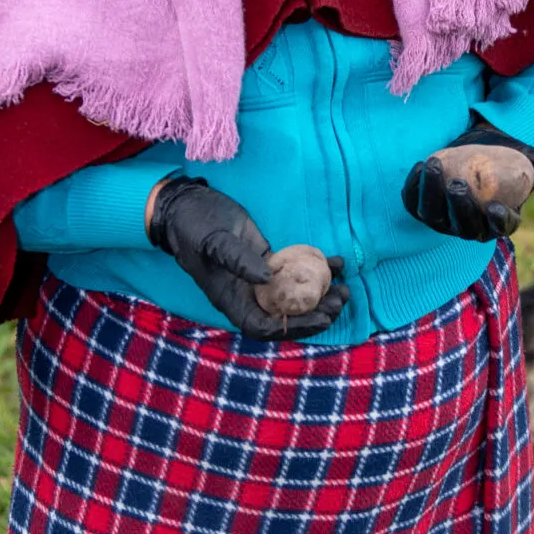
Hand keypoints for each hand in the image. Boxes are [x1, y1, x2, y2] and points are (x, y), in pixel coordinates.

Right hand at [146, 176, 348, 338]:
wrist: (188, 205)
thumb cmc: (194, 225)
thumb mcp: (213, 240)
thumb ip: (238, 260)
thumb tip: (266, 279)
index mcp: (231, 299)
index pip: (264, 327)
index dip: (293, 328)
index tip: (320, 318)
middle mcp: (248, 294)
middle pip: (286, 316)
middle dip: (316, 313)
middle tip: (341, 300)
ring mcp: (260, 279)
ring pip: (295, 297)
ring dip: (321, 295)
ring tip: (345, 287)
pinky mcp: (269, 261)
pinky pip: (295, 272)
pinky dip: (317, 270)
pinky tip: (336, 262)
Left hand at [401, 114, 533, 242]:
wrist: (475, 148)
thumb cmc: (503, 154)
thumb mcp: (523, 155)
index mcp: (500, 220)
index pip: (501, 228)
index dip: (498, 222)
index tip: (494, 207)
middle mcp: (471, 227)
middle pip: (465, 228)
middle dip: (459, 209)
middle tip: (457, 184)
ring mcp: (445, 222)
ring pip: (435, 218)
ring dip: (432, 195)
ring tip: (434, 166)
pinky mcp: (423, 209)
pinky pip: (414, 204)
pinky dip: (413, 188)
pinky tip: (420, 166)